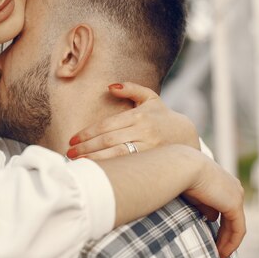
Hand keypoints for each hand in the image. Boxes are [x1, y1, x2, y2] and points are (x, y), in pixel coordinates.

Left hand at [67, 82, 199, 159]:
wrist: (188, 137)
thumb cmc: (163, 116)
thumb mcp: (150, 98)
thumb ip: (130, 88)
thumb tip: (110, 86)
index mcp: (139, 115)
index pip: (107, 125)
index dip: (88, 133)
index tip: (73, 140)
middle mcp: (144, 131)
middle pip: (109, 140)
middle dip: (87, 148)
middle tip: (70, 154)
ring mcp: (149, 148)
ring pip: (118, 155)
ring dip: (96, 160)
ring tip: (79, 164)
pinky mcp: (152, 162)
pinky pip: (128, 166)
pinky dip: (112, 168)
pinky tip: (99, 171)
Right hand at [183, 156, 245, 257]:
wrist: (183, 167)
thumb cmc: (181, 176)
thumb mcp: (195, 194)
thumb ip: (205, 206)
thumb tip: (211, 218)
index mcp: (224, 182)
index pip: (225, 207)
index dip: (220, 224)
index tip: (212, 237)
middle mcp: (234, 188)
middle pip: (232, 217)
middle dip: (225, 235)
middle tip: (218, 251)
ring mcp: (236, 195)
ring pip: (236, 225)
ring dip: (228, 241)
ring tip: (219, 255)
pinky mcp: (235, 205)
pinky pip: (238, 229)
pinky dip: (232, 242)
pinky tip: (223, 252)